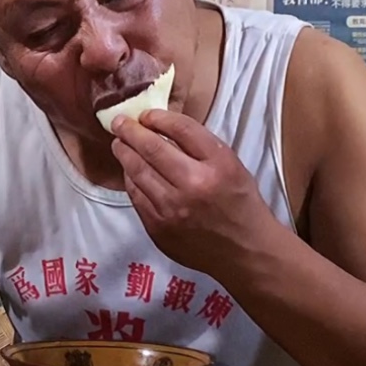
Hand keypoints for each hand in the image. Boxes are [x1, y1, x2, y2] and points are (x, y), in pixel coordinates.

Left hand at [110, 110, 276, 275]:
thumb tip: (162, 126)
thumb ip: (200, 146)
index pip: (181, 129)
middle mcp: (193, 186)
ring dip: (125, 153)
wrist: (245, 252)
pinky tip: (130, 171)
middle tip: (119, 122)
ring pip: (138, 172)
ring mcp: (172, 210)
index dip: (158, 117)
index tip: (146, 114)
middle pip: (152, 148)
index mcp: (218, 165)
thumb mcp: (232, 165)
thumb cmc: (240, 204)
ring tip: (119, 144)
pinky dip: (131, 179)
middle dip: (130, 131)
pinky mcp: (158, 228)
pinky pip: (137, 196)